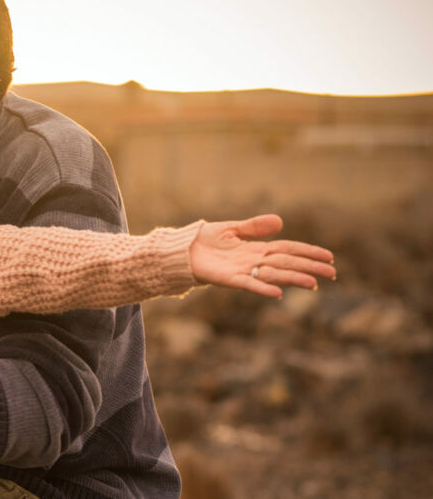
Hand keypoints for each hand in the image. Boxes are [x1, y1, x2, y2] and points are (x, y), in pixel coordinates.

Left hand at [190, 214, 335, 297]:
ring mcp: (243, 271)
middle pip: (287, 263)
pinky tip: (277, 293)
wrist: (183, 250)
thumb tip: (279, 221)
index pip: (288, 249)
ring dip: (292, 278)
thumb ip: (254, 227)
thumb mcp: (232, 228)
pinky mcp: (229, 279)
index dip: (308, 252)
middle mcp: (254, 261)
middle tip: (332, 273)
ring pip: (273, 274)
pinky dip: (263, 288)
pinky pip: (249, 284)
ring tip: (313, 283)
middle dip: (309, 267)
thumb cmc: (206, 240)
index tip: (329, 257)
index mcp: (257, 249)